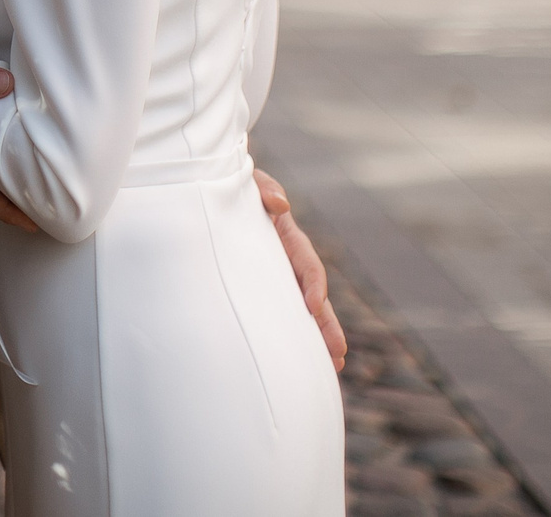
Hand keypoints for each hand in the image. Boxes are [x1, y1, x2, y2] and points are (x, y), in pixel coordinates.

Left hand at [254, 169, 347, 371]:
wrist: (212, 190)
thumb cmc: (235, 185)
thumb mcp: (249, 181)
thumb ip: (264, 187)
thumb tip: (279, 204)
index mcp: (286, 237)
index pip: (306, 262)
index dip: (312, 283)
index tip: (314, 306)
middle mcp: (285, 261)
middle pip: (312, 295)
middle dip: (326, 325)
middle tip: (338, 354)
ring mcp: (273, 276)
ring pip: (297, 310)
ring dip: (314, 337)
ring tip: (331, 368)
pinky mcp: (256, 286)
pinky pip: (274, 312)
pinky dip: (285, 334)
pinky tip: (289, 360)